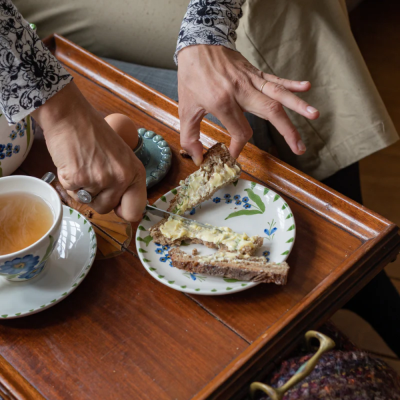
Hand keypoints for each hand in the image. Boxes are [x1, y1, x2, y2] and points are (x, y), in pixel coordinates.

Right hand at [32, 82, 146, 221]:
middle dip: (96, 198)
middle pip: (106, 209)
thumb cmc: (94, 133)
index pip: (135, 211)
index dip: (122, 210)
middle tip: (92, 175)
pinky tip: (71, 163)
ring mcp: (100, 179)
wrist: (70, 115)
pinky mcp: (78, 178)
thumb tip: (123, 208)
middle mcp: (121, 178)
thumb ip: (125, 180)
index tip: (115, 204)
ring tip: (82, 166)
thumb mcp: (121, 156)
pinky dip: (68, 181)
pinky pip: (71, 193)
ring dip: (82, 189)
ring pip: (88, 202)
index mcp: (135, 172)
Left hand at [177, 45, 319, 164]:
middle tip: (300, 149)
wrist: (197, 44)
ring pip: (278, 95)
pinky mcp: (254, 73)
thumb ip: (190, 137)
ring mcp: (251, 80)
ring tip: (314, 116)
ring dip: (297, 106)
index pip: (240, 132)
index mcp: (223, 102)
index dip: (238, 147)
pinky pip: (275, 79)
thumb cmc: (191, 77)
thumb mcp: (186, 109)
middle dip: (287, 132)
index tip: (234, 155)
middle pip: (270, 113)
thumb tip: (198, 158)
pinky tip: (306, 86)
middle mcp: (241, 91)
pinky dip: (291, 83)